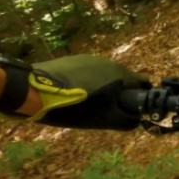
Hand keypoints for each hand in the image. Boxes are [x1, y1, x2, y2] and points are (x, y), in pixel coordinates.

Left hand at [29, 55, 150, 130]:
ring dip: (104, 87)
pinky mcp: (75, 59)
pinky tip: (74, 94)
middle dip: (120, 94)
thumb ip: (126, 120)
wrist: (36, 91)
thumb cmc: (75, 107)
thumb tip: (137, 119)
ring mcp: (91, 59)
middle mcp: (110, 62)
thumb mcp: (104, 119)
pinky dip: (88, 82)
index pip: (143, 82)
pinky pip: (89, 72)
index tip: (133, 109)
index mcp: (120, 74)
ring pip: (106, 75)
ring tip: (88, 104)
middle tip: (108, 110)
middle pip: (123, 79)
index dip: (141, 97)